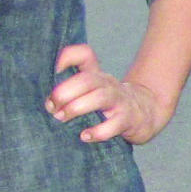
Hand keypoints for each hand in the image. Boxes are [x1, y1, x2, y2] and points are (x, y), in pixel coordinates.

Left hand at [45, 44, 164, 144]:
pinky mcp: (127, 119)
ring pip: (99, 98)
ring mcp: (119, 100)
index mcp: (96, 74)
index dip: (68, 57)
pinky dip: (98, 132)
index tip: (53, 70)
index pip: (85, 55)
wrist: (145, 112)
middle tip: (51, 106)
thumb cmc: (109, 102)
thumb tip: (46, 101)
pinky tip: (85, 136)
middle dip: (65, 92)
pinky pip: (114, 124)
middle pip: (87, 79)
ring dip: (77, 107)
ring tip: (61, 117)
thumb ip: (70, 89)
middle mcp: (107, 84)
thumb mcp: (92, 90)